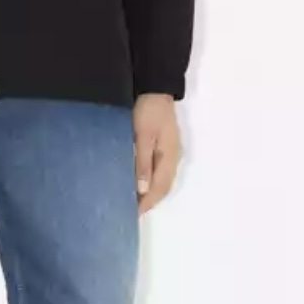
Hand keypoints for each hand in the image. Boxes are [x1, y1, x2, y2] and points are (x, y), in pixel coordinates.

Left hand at [133, 92, 180, 213]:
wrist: (156, 89)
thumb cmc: (148, 111)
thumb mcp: (143, 136)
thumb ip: (143, 162)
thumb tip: (143, 189)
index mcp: (169, 157)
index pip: (159, 188)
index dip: (147, 203)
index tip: (132, 214)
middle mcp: (173, 159)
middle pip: (163, 188)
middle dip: (149, 202)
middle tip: (130, 212)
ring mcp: (170, 153)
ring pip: (162, 181)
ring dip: (151, 194)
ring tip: (133, 202)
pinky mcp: (165, 148)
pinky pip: (160, 172)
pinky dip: (151, 183)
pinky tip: (140, 184)